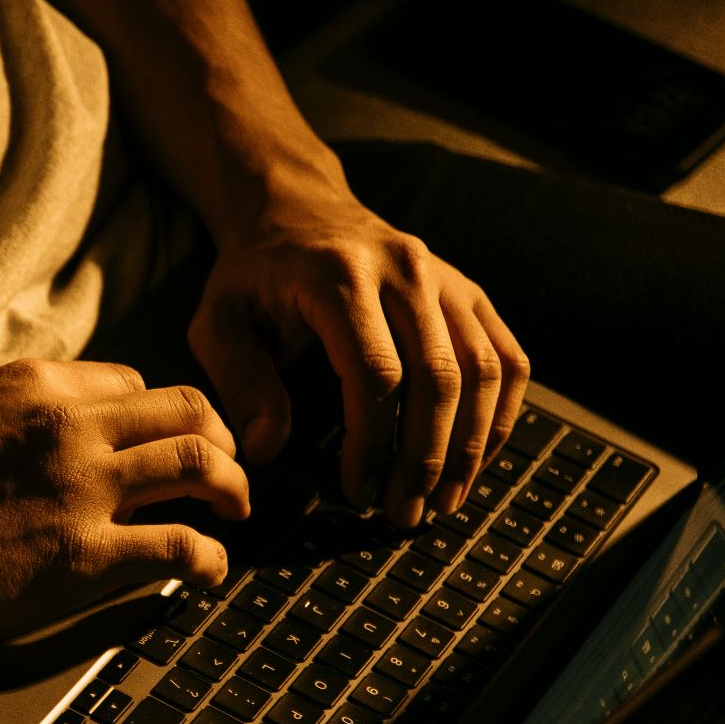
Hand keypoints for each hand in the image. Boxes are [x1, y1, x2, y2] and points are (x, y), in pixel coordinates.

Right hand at [0, 359, 248, 652]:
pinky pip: (182, 546)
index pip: (134, 384)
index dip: (159, 418)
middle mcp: (72, 426)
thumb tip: (28, 432)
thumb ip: (4, 413)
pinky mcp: (85, 555)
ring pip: (203, 464)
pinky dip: (209, 558)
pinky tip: (205, 572)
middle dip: (220, 441)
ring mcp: (84, 488)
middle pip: (190, 410)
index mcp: (36, 387)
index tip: (161, 447)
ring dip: (233, 491)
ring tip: (232, 515)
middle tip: (224, 474)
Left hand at [189, 179, 529, 526]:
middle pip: (439, 377)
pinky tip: (473, 458)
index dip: (373, 443)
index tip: (357, 491)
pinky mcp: (469, 291)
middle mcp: (404, 268)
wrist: (295, 208)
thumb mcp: (218, 323)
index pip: (376, 373)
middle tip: (403, 515)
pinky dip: (498, 415)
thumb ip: (239, 383)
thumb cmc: (253, 276)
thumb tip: (265, 449)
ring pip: (482, 371)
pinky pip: (506, 356)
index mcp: (338, 276)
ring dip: (468, 446)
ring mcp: (445, 276)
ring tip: (440, 501)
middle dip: (425, 458)